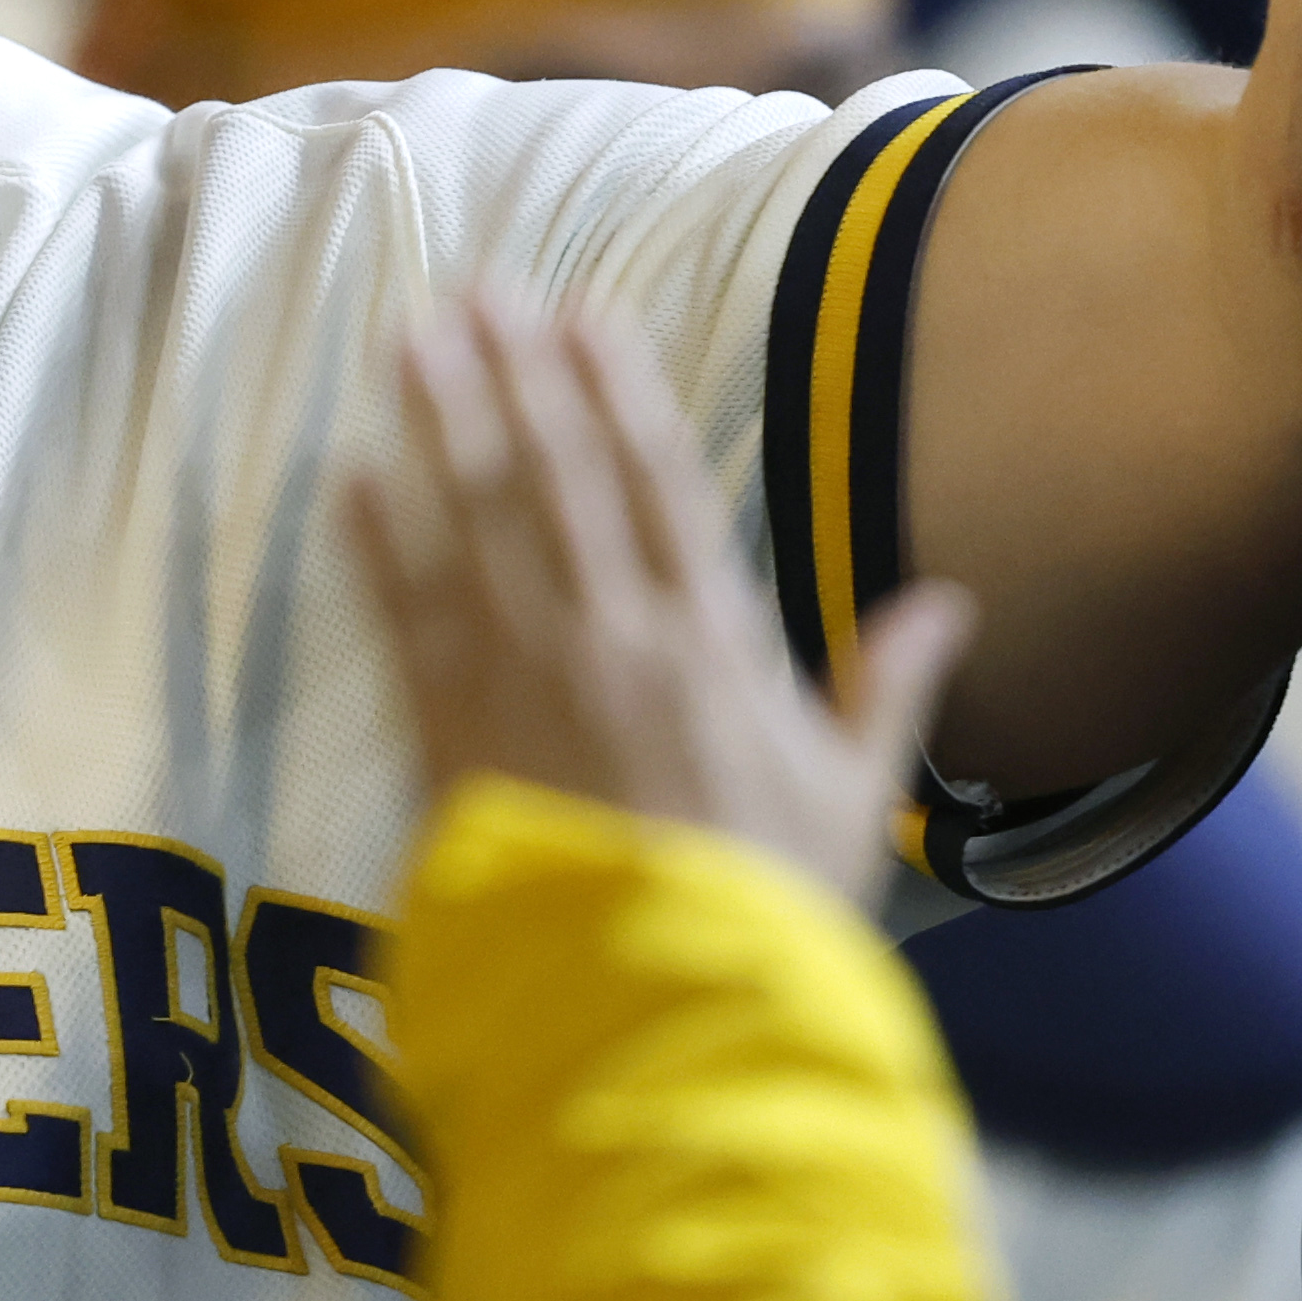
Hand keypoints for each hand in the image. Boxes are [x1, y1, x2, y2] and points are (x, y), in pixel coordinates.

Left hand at [354, 286, 972, 908]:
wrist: (671, 1013)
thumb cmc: (771, 909)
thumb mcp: (854, 796)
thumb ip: (888, 689)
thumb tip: (950, 604)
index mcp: (712, 642)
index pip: (659, 483)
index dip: (620, 389)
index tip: (588, 312)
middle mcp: (613, 637)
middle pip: (553, 476)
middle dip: (515, 374)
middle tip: (478, 288)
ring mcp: (525, 680)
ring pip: (474, 522)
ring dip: (440, 423)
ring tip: (410, 338)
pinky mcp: (453, 736)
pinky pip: (407, 618)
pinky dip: (378, 545)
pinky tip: (350, 477)